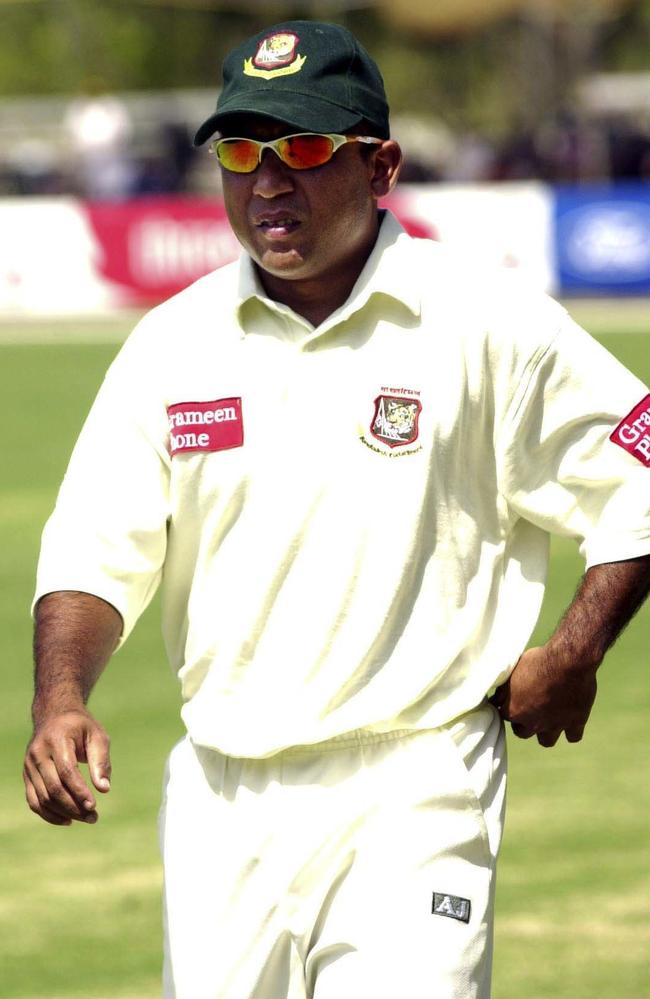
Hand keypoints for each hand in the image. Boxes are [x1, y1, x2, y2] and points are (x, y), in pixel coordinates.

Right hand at [23, 709, 110, 825]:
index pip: (66, 771)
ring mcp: (29, 765)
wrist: (55, 716)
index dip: (79, 791)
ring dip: (64, 813)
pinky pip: (34, 801)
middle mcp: (38, 753)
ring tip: (86, 818)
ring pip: (43, 798)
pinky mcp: (27, 776)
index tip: (94, 806)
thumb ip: (101, 761)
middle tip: (94, 817)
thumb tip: (104, 789)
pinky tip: (68, 820)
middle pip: (53, 788)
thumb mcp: (97, 736)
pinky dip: (49, 814)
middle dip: (74, 806)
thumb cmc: (81, 727)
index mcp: (57, 739)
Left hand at [490, 645, 597, 747]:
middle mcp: (534, 723)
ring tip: (547, 720)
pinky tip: (570, 720)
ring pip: (546, 741)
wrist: (568, 662)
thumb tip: (495, 699)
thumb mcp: (513, 671)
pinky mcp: (576, 722)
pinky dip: (571, 731)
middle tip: (528, 711)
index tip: (513, 701)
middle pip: (523, 733)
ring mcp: (555, 725)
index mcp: (515, 711)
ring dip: (545, 733)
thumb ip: (503, 690)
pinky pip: (573, 736)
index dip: (509, 707)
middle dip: (523, 724)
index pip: (505, 715)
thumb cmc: (538, 662)